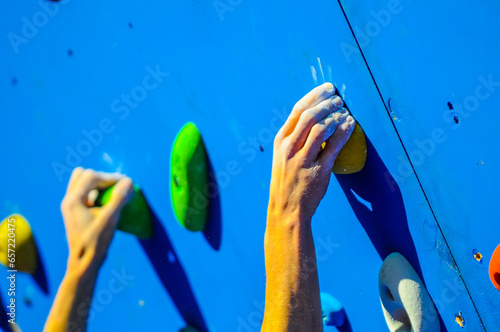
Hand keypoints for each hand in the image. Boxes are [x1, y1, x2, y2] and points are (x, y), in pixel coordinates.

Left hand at [60, 168, 132, 274]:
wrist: (84, 263)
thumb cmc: (96, 242)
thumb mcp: (110, 218)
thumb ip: (119, 198)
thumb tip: (128, 181)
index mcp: (73, 200)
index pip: (92, 176)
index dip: (110, 177)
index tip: (126, 182)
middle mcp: (68, 200)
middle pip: (84, 175)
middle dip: (103, 178)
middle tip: (118, 186)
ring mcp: (70, 207)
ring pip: (82, 183)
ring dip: (98, 184)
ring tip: (113, 192)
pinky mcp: (75, 213)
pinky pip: (84, 194)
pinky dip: (96, 192)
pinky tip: (107, 202)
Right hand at [268, 83, 354, 222]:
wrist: (286, 209)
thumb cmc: (287, 181)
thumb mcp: (284, 156)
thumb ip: (296, 137)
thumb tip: (317, 115)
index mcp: (281, 141)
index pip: (298, 110)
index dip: (315, 96)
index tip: (328, 89)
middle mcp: (289, 148)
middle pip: (310, 115)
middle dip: (327, 103)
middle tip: (340, 100)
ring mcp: (302, 160)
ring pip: (321, 128)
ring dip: (336, 116)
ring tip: (345, 112)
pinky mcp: (318, 171)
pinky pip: (333, 146)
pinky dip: (343, 132)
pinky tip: (350, 124)